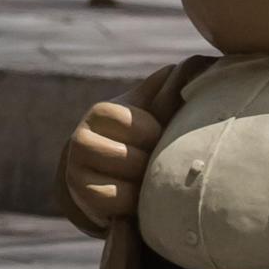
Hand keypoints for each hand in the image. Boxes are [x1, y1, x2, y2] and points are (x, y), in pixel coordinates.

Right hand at [64, 65, 172, 225]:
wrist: (105, 172)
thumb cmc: (138, 139)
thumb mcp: (151, 111)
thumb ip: (168, 89)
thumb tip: (193, 64)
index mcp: (101, 113)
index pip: (140, 127)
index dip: (153, 136)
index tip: (153, 138)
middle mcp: (80, 138)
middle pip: (135, 159)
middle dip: (149, 166)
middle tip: (147, 164)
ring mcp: (75, 169)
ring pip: (126, 184)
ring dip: (140, 187)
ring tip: (139, 181)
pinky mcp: (78, 197)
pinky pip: (116, 204)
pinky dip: (129, 205)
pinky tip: (129, 198)